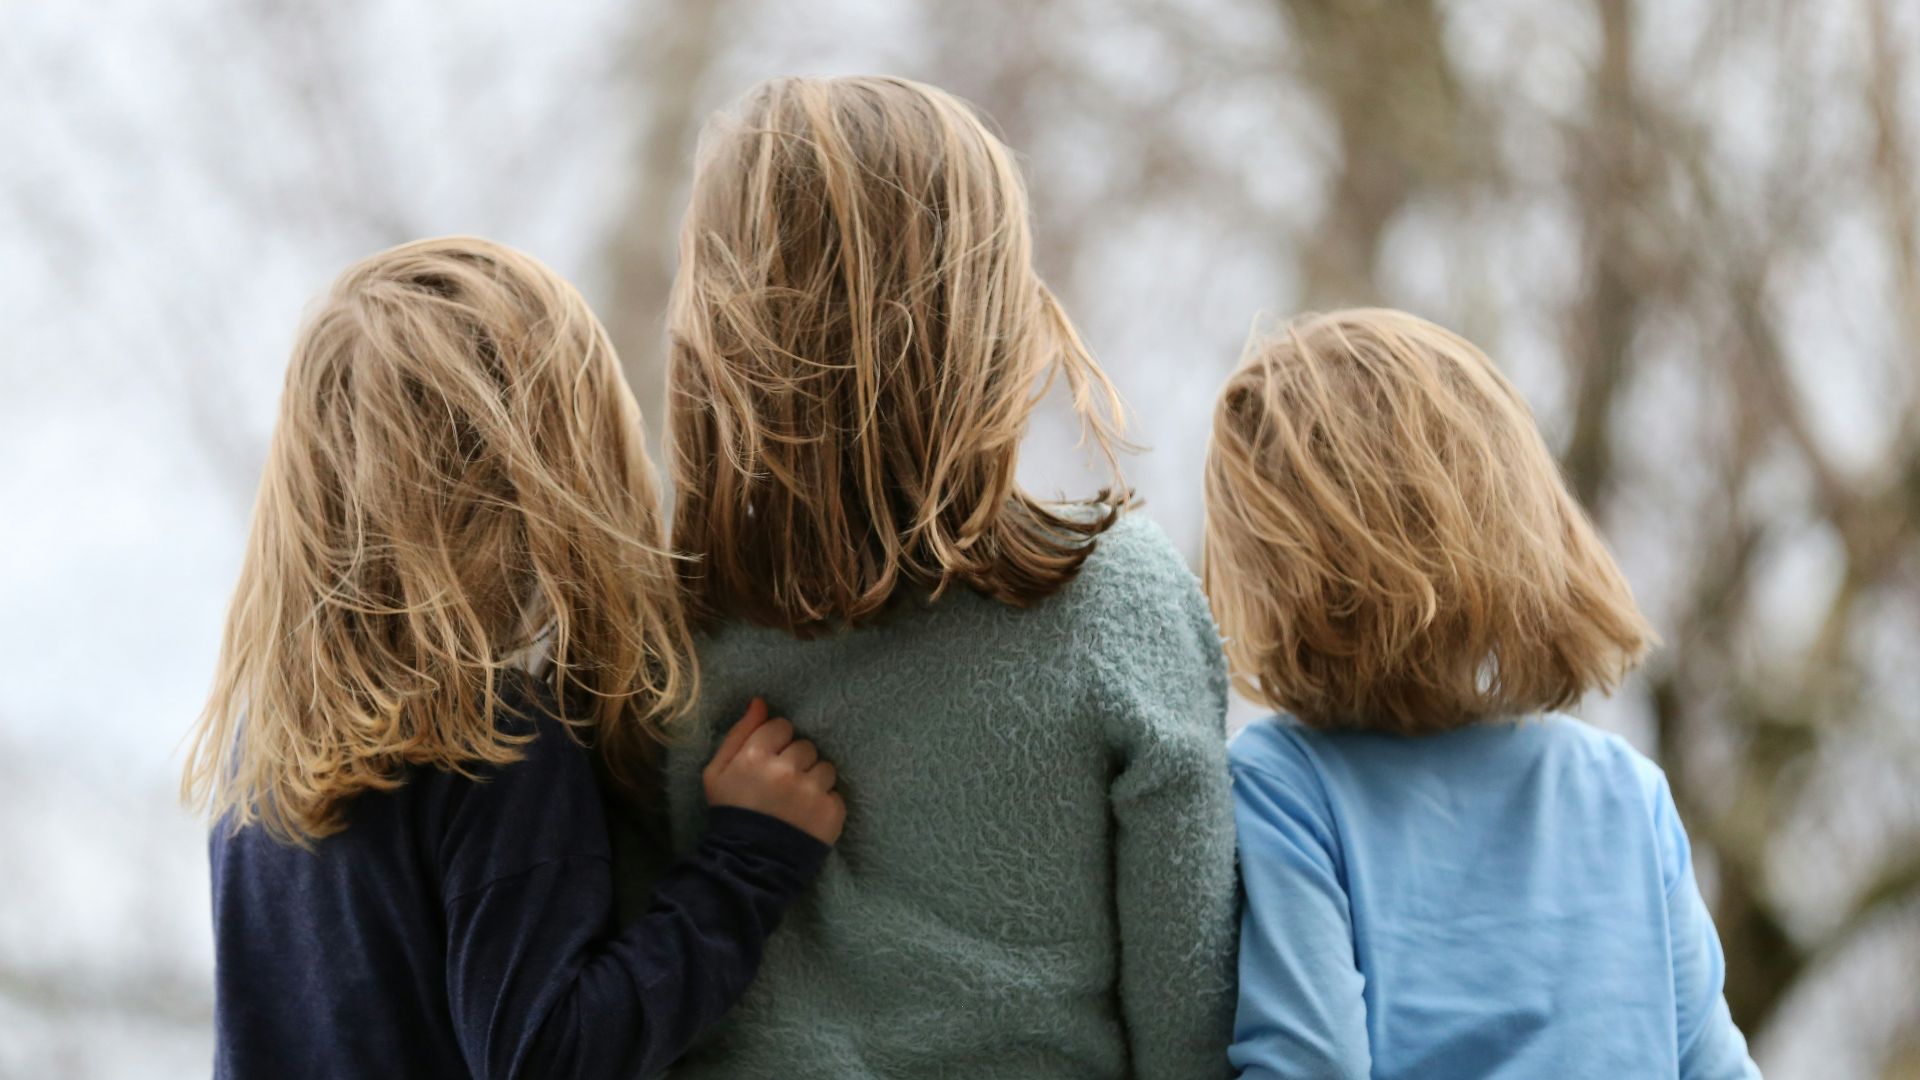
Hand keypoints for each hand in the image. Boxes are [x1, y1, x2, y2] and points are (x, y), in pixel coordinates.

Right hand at [702, 698, 845, 844]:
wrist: (748, 864)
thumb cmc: (730, 813)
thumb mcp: (716, 772)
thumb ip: (739, 733)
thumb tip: (760, 702)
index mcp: (755, 757)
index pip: (781, 726)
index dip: (776, 744)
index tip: (769, 762)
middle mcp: (786, 771)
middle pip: (805, 746)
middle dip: (795, 762)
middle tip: (781, 786)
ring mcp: (811, 792)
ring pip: (825, 767)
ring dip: (814, 780)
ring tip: (796, 802)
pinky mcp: (831, 812)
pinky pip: (836, 793)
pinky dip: (825, 804)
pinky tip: (807, 817)